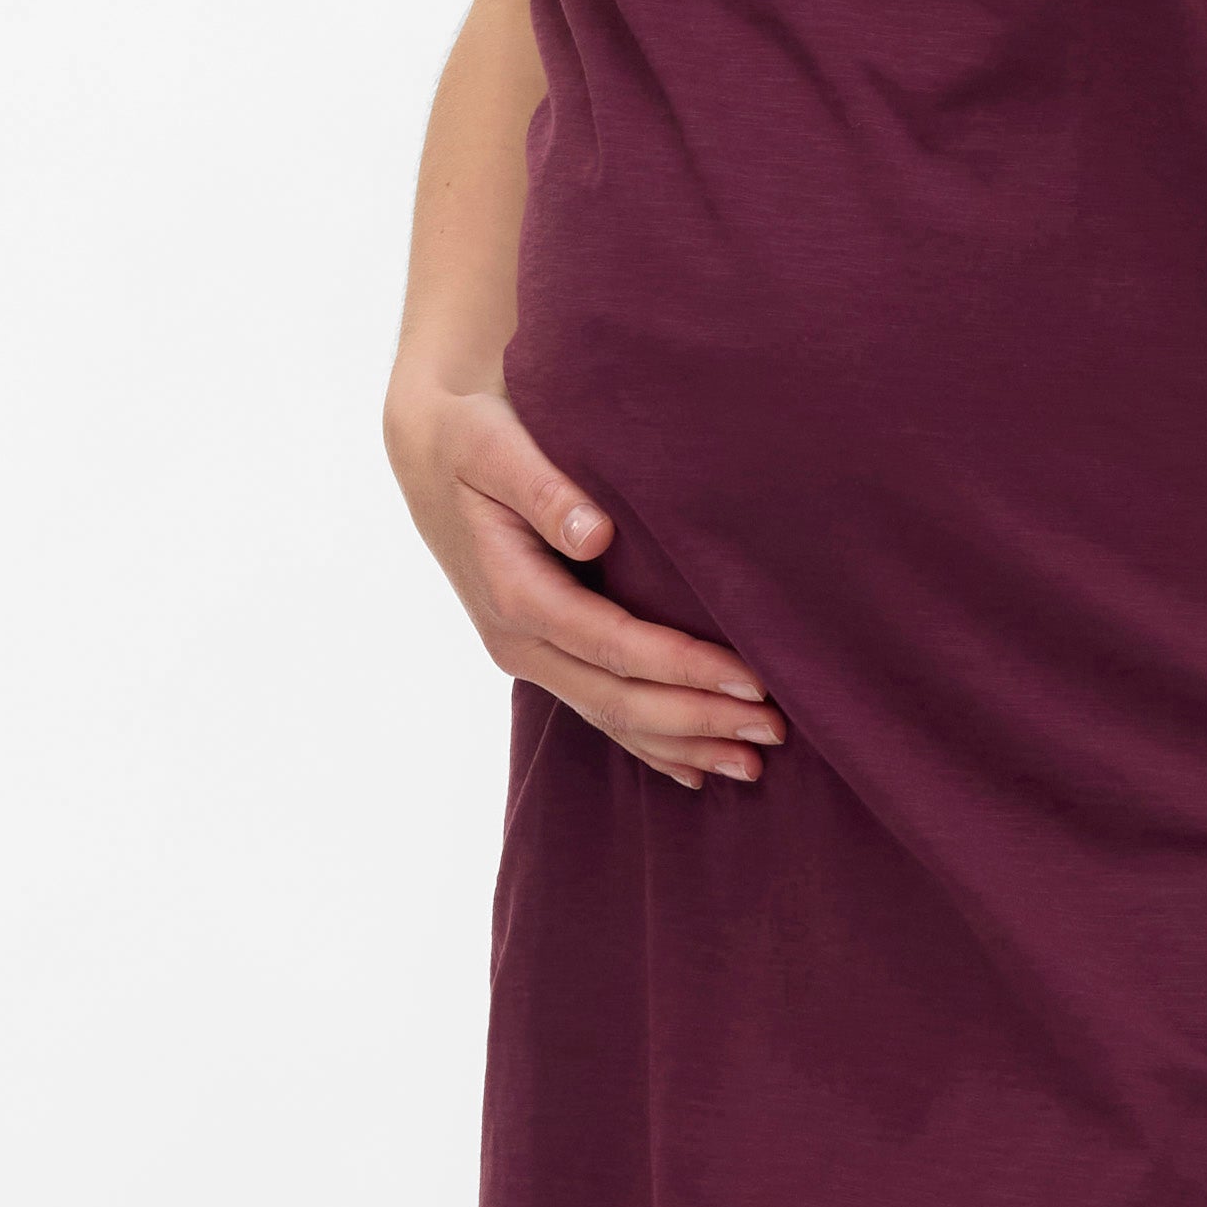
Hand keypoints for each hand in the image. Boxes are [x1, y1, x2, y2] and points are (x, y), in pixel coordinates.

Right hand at [385, 376, 788, 792]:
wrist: (428, 452)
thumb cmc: (472, 437)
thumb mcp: (495, 446)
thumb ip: (545, 489)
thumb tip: (597, 534)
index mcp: (515, 591)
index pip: (613, 645)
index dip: (684, 667)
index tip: (753, 678)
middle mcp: (518, 639)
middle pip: (618, 699)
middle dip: (699, 719)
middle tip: (777, 730)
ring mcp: (527, 654)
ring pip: (611, 717)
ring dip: (683, 743)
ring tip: (753, 766)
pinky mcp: (540, 653)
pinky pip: (598, 710)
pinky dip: (649, 744)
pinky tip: (694, 768)